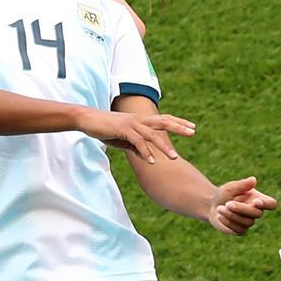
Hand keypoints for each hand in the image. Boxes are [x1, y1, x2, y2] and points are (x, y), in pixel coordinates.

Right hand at [76, 108, 194, 162]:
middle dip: (178, 127)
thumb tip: (147, 156)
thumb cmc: (105, 128)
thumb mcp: (123, 139)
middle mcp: (138, 119)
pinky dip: (145, 152)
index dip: (178, 122)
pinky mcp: (122, 129)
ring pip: (152, 134)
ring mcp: (131, 123)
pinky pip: (137, 142)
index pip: (163, 119)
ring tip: (174, 157)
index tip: (192, 127)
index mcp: (140, 120)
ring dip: (164, 146)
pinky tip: (152, 161)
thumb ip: (135, 146)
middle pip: (163, 121)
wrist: (87, 119)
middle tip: (193, 132)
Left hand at [209, 176, 277, 234]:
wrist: (212, 205)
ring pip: (247, 222)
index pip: (271, 204)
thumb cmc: (224, 194)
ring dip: (232, 215)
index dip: (267, 204)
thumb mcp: (230, 187)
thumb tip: (253, 180)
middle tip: (228, 203)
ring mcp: (249, 222)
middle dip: (241, 208)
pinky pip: (239, 229)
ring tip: (219, 208)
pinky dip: (228, 222)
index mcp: (257, 199)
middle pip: (257, 213)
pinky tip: (220, 216)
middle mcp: (256, 211)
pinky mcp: (241, 230)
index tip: (256, 201)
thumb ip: (242, 185)